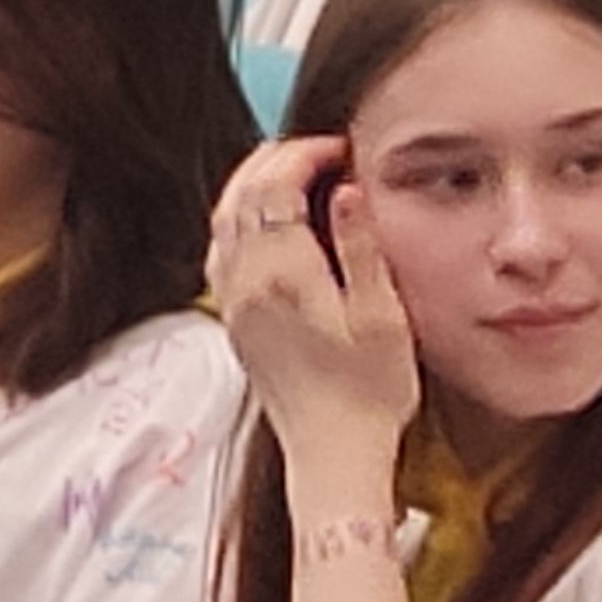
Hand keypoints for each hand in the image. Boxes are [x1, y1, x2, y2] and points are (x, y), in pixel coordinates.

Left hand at [209, 137, 420, 480]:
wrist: (333, 454)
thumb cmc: (370, 393)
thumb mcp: (382, 317)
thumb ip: (360, 248)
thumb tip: (347, 191)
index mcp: (286, 275)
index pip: (277, 187)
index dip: (304, 154)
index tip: (337, 147)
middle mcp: (249, 283)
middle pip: (243, 194)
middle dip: (275, 158)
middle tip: (314, 147)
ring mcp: (235, 302)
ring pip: (223, 218)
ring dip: (250, 183)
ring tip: (288, 168)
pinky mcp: (233, 321)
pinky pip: (219, 250)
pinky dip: (235, 218)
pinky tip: (262, 220)